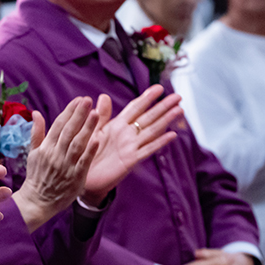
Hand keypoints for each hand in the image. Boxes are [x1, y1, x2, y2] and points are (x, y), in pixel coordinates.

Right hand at [13, 99, 99, 231]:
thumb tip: (36, 113)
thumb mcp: (33, 153)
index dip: (69, 111)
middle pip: (69, 131)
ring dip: (87, 128)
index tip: (79, 100)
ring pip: (77, 144)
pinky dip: (89, 152)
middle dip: (79, 114)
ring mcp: (66, 166)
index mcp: (46, 147)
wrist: (37, 201)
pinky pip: (83, 163)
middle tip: (88, 100)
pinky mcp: (75, 178)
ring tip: (96, 114)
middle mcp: (55, 154)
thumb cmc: (36, 176)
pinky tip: (96, 140)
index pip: (59, 125)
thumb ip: (37, 132)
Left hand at [82, 85, 181, 204]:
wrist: (85, 177)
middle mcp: (127, 134)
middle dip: (163, 106)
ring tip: (179, 110)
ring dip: (166, 120)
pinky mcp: (131, 160)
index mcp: (117, 125)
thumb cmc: (88, 153)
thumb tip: (103, 96)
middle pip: (148, 117)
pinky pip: (147, 149)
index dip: (147, 98)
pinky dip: (160, 142)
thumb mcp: (93, 131)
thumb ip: (101, 115)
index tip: (159, 87)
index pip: (135, 108)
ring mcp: (131, 147)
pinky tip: (172, 135)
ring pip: (152, 131)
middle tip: (178, 96)